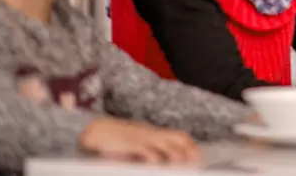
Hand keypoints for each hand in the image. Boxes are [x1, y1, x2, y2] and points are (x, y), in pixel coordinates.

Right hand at [79, 118, 199, 163]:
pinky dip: (151, 155)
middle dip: (187, 150)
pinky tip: (156, 163)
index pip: (179, 136)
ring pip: (162, 144)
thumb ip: (152, 151)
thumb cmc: (118, 141)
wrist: (96, 132)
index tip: (199, 156)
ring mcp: (141, 138)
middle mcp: (151, 134)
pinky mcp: (128, 144)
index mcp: (155, 134)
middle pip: (175, 138)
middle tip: (195, 161)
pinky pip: (143, 148)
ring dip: (173, 153)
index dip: (191, 145)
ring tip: (181, 162)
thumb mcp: (139, 144)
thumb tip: (165, 162)